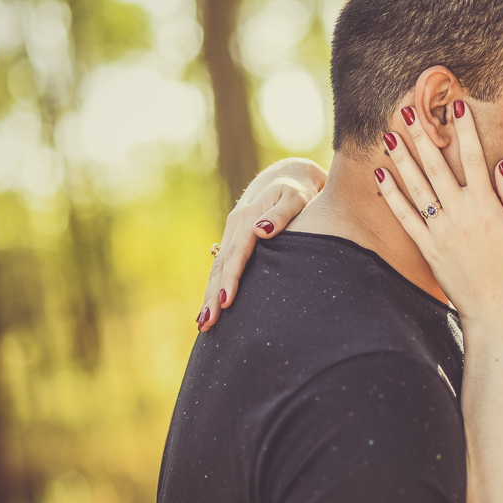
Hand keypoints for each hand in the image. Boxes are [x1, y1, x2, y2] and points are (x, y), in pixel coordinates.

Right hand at [197, 158, 325, 330]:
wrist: (288, 178)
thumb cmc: (298, 191)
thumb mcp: (295, 197)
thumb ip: (281, 214)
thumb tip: (262, 230)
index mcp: (247, 219)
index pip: (236, 255)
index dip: (230, 279)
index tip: (227, 302)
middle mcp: (235, 227)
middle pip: (220, 266)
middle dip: (212, 296)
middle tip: (208, 323)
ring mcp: (232, 234)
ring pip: (217, 269)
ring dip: (209, 296)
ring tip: (204, 324)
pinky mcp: (235, 242)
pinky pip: (222, 267)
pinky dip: (215, 287)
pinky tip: (211, 307)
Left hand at [376, 101, 502, 325]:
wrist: (494, 309)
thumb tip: (501, 164)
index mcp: (487, 206)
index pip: (475, 158)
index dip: (465, 130)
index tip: (458, 104)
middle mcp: (461, 214)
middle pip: (438, 166)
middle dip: (424, 135)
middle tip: (409, 108)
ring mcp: (441, 230)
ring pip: (417, 186)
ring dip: (401, 158)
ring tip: (388, 133)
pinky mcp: (427, 247)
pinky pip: (405, 217)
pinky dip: (392, 194)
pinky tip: (381, 173)